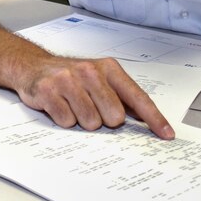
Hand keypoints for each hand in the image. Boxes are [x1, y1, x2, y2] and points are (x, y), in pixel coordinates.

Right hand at [15, 56, 173, 139]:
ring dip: (82, 121)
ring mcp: (68, 80)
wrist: (33, 66)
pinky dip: (64, 120)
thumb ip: (121, 97)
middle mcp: (90, 72)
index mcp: (108, 69)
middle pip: (113, 117)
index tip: (166, 135)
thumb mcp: (100, 79)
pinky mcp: (49, 91)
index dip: (153, 118)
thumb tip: (145, 120)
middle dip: (103, 120)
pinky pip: (67, 122)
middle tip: (90, 108)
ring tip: (73, 106)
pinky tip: (59, 106)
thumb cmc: (71, 76)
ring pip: (90, 123)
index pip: (137, 97)